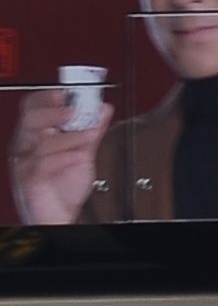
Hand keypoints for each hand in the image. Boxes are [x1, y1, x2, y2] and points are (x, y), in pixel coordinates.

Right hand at [8, 91, 94, 225]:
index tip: (66, 91)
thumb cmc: (65, 187)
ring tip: (87, 138)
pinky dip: (64, 157)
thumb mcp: (84, 153)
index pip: (32, 108)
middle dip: (53, 112)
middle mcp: (27, 147)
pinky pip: (42, 163)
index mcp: (36, 135)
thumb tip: (102, 108)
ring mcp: (26, 163)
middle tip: (73, 111)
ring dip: (69, 137)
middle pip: (30, 119)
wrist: (61, 215)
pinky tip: (76, 157)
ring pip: (40, 141)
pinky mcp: (30, 179)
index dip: (46, 97)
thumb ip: (92, 131)